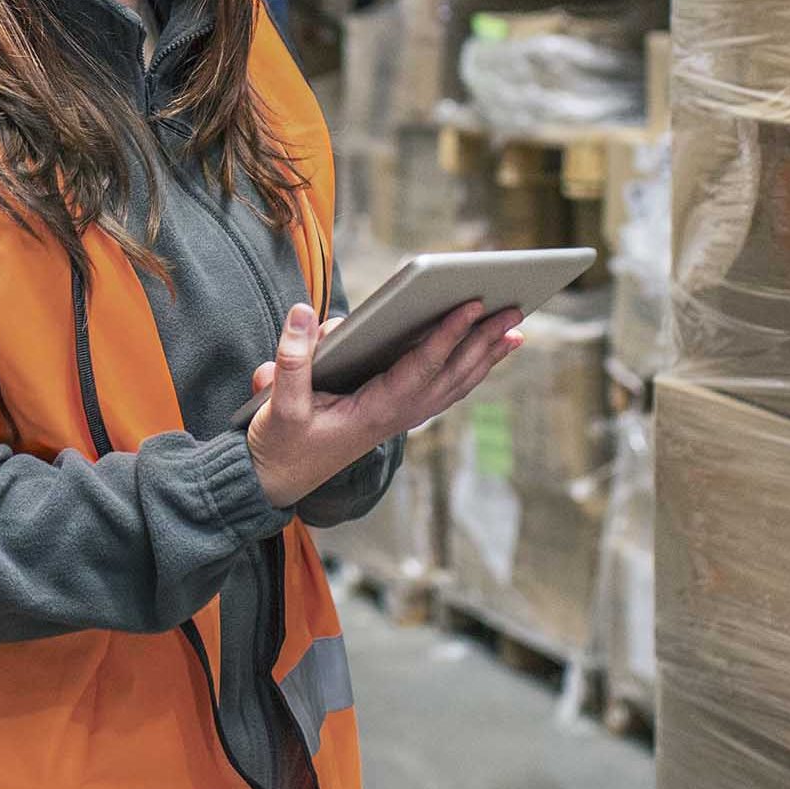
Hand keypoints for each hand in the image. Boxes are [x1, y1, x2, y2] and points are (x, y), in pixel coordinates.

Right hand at [246, 299, 523, 508]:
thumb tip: (303, 311)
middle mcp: (394, 417)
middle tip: (514, 309)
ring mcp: (397, 419)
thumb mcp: (278, 405)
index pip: (420, 368)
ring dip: (484, 358)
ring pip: (453, 385)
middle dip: (483, 342)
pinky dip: (466, 371)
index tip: (471, 306)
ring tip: (514, 330)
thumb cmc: (278, 444)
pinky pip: (441, 391)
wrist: (275, 482)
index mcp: (373, 412)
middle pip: (450, 375)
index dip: (447, 336)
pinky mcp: (392, 416)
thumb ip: (291, 360)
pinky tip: (482, 356)